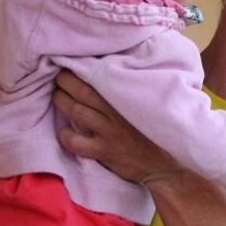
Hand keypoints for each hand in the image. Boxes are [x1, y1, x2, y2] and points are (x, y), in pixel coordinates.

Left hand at [52, 70, 179, 185]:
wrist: (168, 163)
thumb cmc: (157, 129)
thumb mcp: (150, 103)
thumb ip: (132, 89)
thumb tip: (113, 70)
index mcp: (128, 97)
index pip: (98, 75)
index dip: (80, 67)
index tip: (71, 62)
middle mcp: (116, 113)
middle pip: (82, 91)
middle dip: (65, 80)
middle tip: (59, 76)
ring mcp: (109, 133)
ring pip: (75, 111)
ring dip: (61, 101)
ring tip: (57, 96)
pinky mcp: (104, 151)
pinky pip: (75, 142)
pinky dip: (65, 134)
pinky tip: (66, 131)